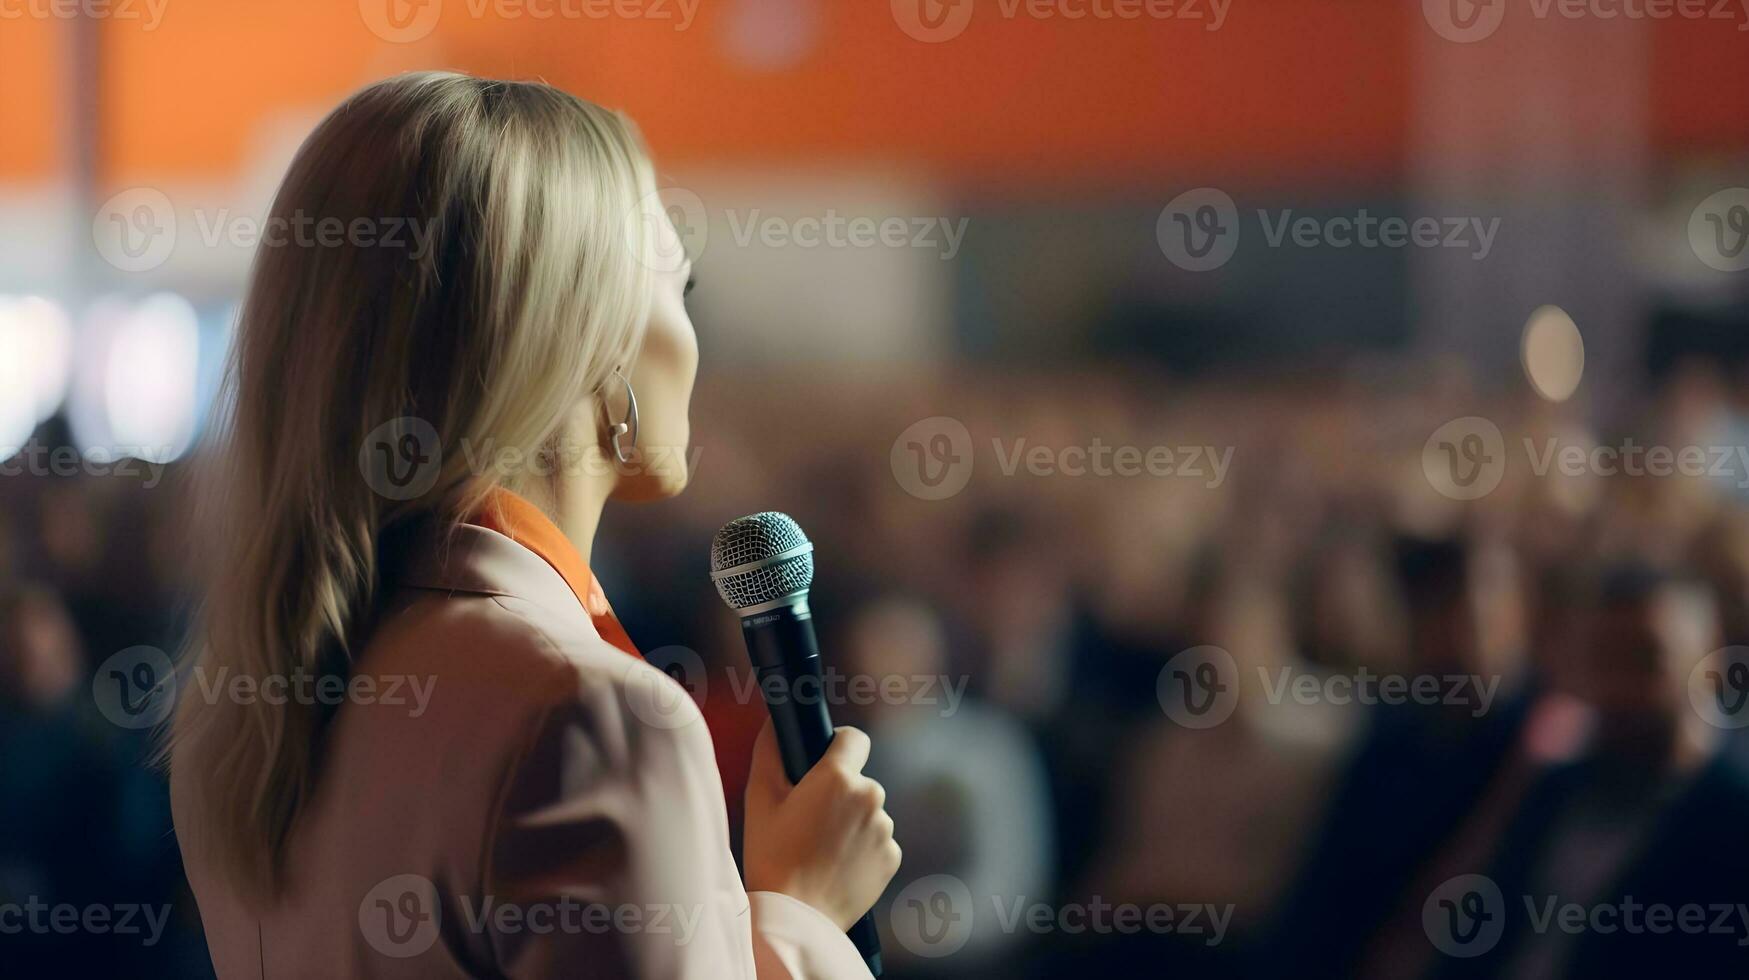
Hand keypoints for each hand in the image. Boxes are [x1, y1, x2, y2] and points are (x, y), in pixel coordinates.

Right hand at [743, 720, 901, 930]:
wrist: (795, 918)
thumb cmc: (771, 856)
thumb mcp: (759, 799)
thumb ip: (770, 751)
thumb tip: (775, 724)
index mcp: (839, 777)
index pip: (854, 738)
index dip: (838, 746)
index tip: (824, 762)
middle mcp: (871, 797)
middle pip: (859, 780)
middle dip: (840, 793)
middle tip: (809, 819)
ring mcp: (885, 830)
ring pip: (869, 812)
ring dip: (851, 822)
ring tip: (820, 849)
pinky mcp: (893, 857)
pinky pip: (878, 842)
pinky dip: (862, 849)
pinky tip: (837, 866)